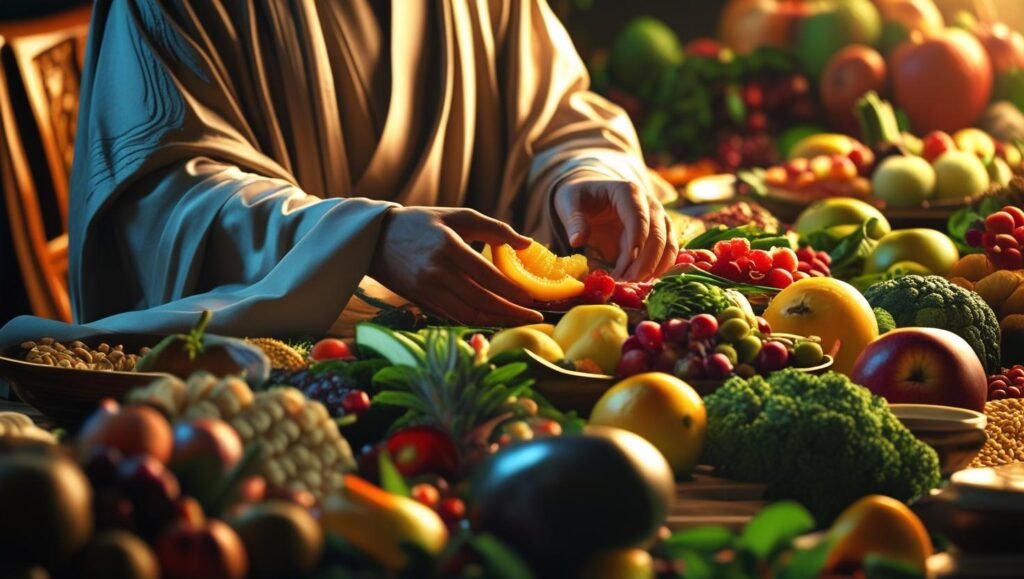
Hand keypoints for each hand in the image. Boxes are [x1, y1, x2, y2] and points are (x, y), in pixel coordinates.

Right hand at [369, 206, 543, 325]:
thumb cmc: (422, 223)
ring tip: (519, 322)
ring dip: (497, 321)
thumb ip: (494, 228)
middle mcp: (436, 271)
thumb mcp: (457, 216)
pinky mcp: (422, 302)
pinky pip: (455, 317)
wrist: (375, 238)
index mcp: (447, 246)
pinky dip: (478, 321)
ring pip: (469, 314)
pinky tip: (495, 320)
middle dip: (511, 312)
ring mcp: (427, 290)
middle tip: (534, 316)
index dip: (512, 290)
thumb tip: (528, 244)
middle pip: (481, 300)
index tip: (532, 298)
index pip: (487, 275)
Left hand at [553, 172, 676, 279]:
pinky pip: (668, 254)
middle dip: (644, 261)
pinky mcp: (660, 236)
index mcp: (629, 192)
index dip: (635, 240)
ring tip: (632, 285)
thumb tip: (576, 241)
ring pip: (667, 246)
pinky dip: (659, 269)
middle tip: (627, 282)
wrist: (593, 196)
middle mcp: (650, 204)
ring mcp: (659, 220)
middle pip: (657, 234)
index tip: (627, 262)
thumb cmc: (581, 198)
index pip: (639, 216)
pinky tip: (643, 283)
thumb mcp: (570, 203)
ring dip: (653, 268)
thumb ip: (574, 221)